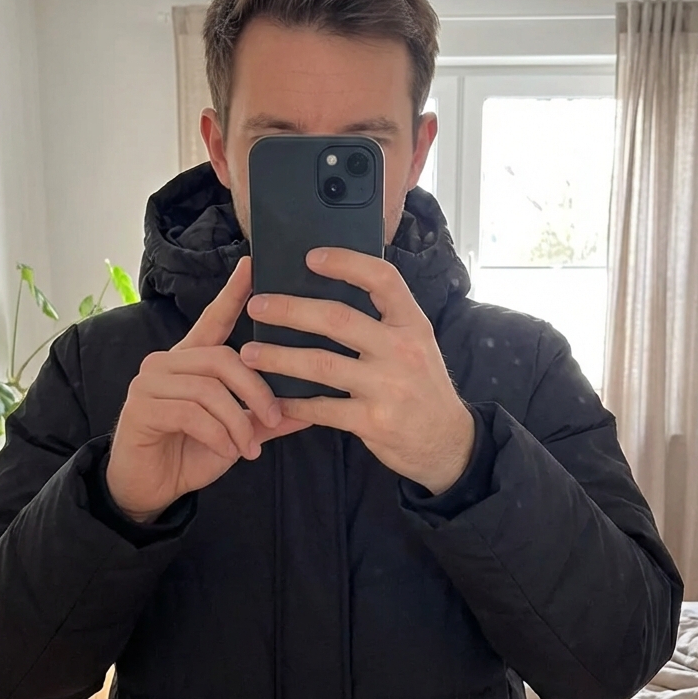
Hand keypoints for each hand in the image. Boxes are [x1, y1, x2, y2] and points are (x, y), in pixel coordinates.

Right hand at [106, 256, 308, 521]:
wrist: (148, 490)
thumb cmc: (190, 455)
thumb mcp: (237, 434)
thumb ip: (266, 418)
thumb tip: (310, 408)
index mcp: (191, 361)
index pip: (213, 319)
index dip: (233, 293)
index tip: (253, 265)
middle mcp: (167, 362)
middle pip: (223, 358)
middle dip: (255, 390)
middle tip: (272, 419)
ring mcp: (150, 382)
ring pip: (209, 388)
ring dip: (237, 422)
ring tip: (248, 447)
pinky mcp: (141, 407)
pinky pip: (192, 413)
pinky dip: (218, 435)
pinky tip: (229, 451)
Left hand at [241, 247, 475, 494]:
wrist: (448, 442)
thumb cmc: (423, 387)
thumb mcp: (417, 344)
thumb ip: (384, 321)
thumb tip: (332, 291)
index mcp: (412, 324)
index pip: (382, 280)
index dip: (346, 264)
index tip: (312, 257)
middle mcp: (401, 351)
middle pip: (338, 319)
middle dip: (290, 310)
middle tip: (257, 306)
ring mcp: (387, 387)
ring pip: (321, 364)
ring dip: (279, 357)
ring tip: (249, 353)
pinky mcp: (373, 422)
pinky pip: (323, 408)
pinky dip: (294, 404)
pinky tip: (274, 399)